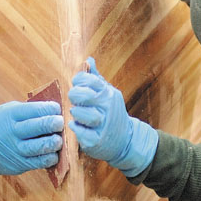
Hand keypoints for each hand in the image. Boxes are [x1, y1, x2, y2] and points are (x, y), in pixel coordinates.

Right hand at [0, 100, 63, 180]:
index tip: (57, 108)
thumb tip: (54, 109)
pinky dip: (49, 158)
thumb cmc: (2, 125)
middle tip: (60, 122)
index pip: (32, 110)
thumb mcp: (7, 111)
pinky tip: (55, 153)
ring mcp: (15, 150)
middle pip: (36, 127)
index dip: (48, 108)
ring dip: (53, 142)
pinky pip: (38, 162)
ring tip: (59, 139)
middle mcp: (11, 132)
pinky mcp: (19, 165)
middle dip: (53, 123)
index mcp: (9, 115)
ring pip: (38, 147)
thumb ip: (27, 110)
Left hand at [68, 57, 157, 176]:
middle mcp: (108, 107)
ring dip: (76, 113)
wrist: (125, 140)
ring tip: (77, 114)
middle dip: (75, 95)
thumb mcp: (107, 94)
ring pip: (84, 115)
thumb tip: (88, 60)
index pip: (89, 79)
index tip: (77, 86)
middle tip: (75, 100)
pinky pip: (82, 132)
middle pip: (85, 95)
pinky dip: (76, 129)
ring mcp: (104, 124)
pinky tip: (77, 126)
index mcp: (108, 93)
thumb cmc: (111, 113)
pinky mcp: (98, 140)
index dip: (78, 81)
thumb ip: (95, 78)